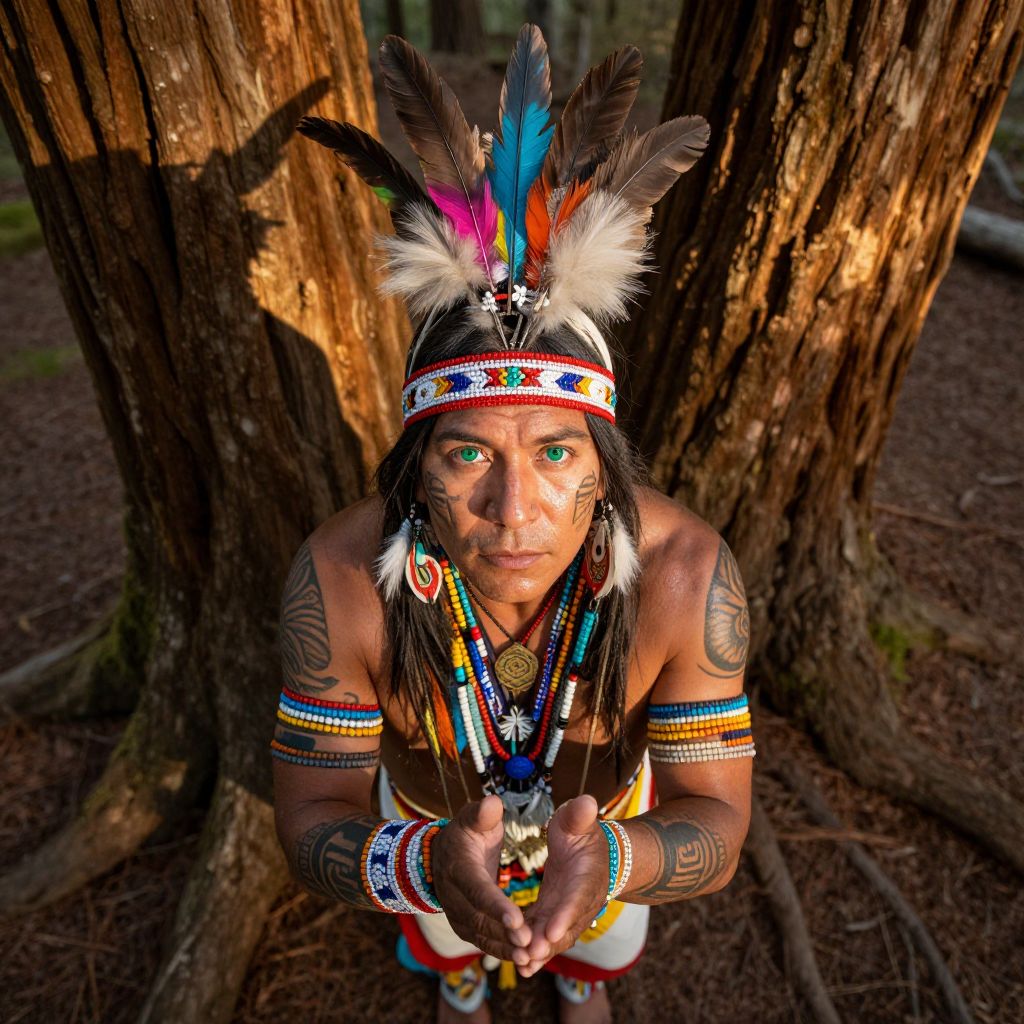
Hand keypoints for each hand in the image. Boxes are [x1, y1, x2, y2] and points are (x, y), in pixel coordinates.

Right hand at [431, 795, 532, 964]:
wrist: (440, 856)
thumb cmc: (465, 833)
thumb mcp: (472, 818)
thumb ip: (483, 813)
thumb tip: (493, 803)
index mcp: (458, 868)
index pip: (478, 890)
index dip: (496, 906)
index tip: (517, 919)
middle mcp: (454, 896)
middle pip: (480, 919)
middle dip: (505, 934)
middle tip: (531, 945)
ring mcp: (457, 915)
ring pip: (482, 936)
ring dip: (505, 948)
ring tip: (530, 958)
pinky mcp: (465, 926)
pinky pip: (484, 942)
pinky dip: (502, 951)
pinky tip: (524, 960)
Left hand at [519, 795, 609, 975]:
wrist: (598, 856)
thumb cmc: (584, 832)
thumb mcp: (579, 821)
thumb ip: (579, 815)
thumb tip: (587, 801)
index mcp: (587, 877)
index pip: (576, 898)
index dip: (564, 915)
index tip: (550, 930)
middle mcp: (581, 902)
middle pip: (566, 927)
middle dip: (548, 942)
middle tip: (529, 955)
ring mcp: (568, 914)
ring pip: (555, 938)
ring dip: (540, 953)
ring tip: (521, 965)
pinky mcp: (555, 919)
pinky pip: (545, 938)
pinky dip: (535, 952)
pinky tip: (520, 966)